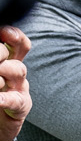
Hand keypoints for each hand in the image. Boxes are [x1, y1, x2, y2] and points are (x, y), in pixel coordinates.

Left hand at [0, 26, 30, 140]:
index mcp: (9, 62)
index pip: (19, 43)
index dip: (14, 35)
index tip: (2, 32)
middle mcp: (16, 74)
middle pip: (15, 56)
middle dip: (0, 53)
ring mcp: (19, 90)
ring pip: (17, 72)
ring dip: (1, 71)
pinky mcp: (19, 109)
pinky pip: (16, 100)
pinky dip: (5, 98)